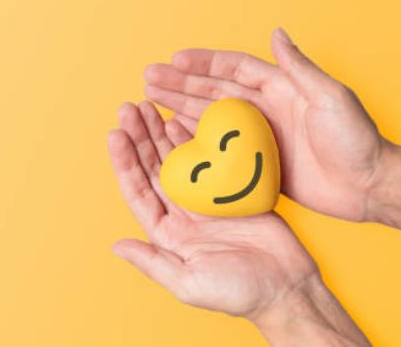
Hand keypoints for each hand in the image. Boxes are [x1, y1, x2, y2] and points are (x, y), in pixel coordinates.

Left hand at [108, 100, 316, 317]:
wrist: (285, 286)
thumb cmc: (238, 292)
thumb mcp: (190, 283)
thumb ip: (153, 263)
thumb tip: (117, 246)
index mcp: (167, 234)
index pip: (138, 191)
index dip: (125, 162)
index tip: (115, 134)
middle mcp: (181, 212)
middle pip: (153, 167)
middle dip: (140, 138)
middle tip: (128, 108)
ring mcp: (204, 198)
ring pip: (176, 158)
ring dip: (160, 133)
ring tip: (148, 107)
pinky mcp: (228, 188)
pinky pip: (206, 158)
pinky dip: (192, 138)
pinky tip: (179, 120)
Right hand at [143, 28, 384, 221]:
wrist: (366, 185)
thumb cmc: (354, 139)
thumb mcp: (330, 96)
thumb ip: (299, 67)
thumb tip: (276, 32)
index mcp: (279, 88)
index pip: (233, 69)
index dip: (204, 62)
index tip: (175, 59)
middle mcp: (263, 108)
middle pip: (213, 90)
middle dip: (181, 83)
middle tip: (150, 77)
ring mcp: (255, 134)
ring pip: (209, 116)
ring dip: (180, 106)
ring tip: (152, 97)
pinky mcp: (253, 161)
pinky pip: (217, 146)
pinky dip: (194, 137)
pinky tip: (173, 131)